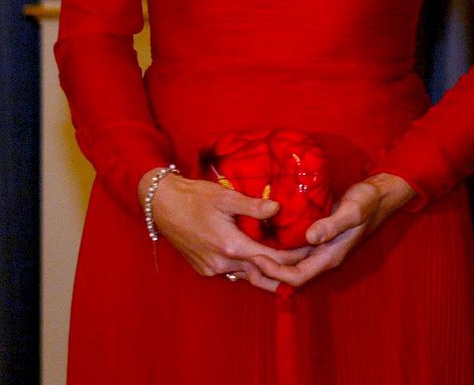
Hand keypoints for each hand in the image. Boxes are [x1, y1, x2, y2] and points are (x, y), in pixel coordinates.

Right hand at [138, 169, 311, 292]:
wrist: (163, 205)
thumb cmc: (194, 196)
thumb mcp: (226, 197)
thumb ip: (253, 206)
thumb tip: (279, 209)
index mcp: (231, 246)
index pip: (272, 260)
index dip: (294, 257)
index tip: (310, 250)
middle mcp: (223, 264)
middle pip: (263, 276)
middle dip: (286, 273)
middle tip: (306, 264)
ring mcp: (212, 269)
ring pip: (248, 276)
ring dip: (267, 272)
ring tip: (288, 262)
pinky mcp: (205, 269)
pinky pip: (233, 273)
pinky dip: (249, 268)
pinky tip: (259, 257)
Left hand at [248, 173, 415, 288]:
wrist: (378, 196)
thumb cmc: (366, 203)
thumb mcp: (352, 211)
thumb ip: (332, 225)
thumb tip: (310, 238)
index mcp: (330, 257)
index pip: (297, 277)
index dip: (275, 273)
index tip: (256, 258)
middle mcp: (322, 258)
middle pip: (289, 277)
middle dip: (265, 274)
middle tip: (241, 263)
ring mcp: (319, 249)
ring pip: (289, 266)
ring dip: (268, 264)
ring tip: (245, 255)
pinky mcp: (317, 238)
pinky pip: (293, 252)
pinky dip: (276, 251)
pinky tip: (261, 239)